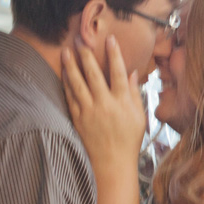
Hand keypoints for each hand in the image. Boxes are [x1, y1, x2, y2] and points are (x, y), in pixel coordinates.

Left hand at [61, 36, 145, 172]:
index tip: (110, 39)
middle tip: (80, 40)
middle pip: (93, 74)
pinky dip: (66, 84)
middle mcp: (104, 105)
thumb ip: (134, 94)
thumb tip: (132, 73)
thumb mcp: (139, 117)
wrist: (112, 164)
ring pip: (77, 84)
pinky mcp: (78, 119)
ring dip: (71, 66)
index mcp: (122, 103)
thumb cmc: (129, 140)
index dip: (114, 55)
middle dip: (87, 55)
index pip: (118, 73)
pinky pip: (70, 97)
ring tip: (66, 52)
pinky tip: (63, 74)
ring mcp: (89, 112)